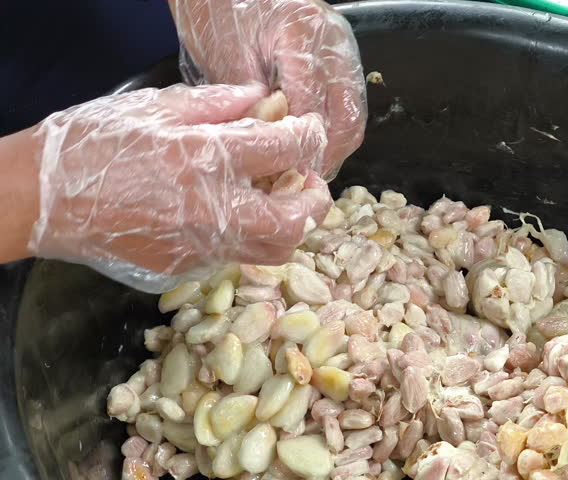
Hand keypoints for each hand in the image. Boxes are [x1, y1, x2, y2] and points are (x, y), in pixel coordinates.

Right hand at [29, 83, 330, 291]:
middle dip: (317, 201)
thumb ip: (216, 103)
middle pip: (295, 222)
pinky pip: (234, 257)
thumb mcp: (154, 106)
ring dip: (289, 226)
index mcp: (207, 158)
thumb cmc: (93, 143)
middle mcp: (212, 209)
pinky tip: (233, 214)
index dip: (308, 136)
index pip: (286, 150)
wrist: (39, 198)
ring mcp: (199, 246)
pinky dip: (248, 237)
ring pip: (272, 252)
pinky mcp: (184, 267)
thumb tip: (261, 98)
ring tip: (279, 201)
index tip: (308, 130)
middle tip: (310, 181)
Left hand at [170, 0, 367, 178]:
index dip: (303, 147)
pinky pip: (347, 100)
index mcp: (304, 34)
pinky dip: (332, 125)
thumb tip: (270, 150)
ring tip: (308, 164)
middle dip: (328, 153)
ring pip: (353, 111)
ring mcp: (342, 45)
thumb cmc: (219, 9)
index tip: (288, 172)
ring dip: (334, 143)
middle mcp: (333, 39)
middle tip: (304, 178)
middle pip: (347, 114)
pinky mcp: (340, 53)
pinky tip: (310, 141)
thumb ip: (251, 104)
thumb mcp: (226, 57)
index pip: (314, 107)